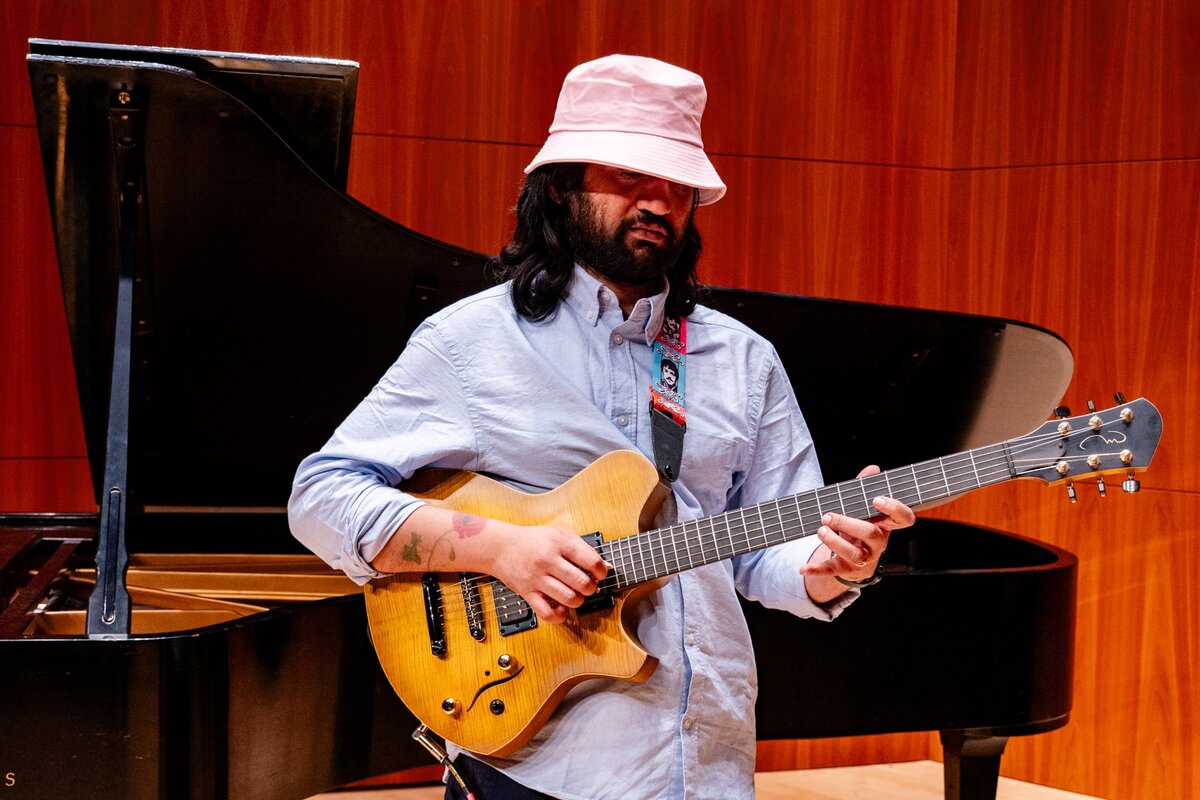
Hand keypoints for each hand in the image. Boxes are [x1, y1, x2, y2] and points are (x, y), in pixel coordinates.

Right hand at [486, 522, 610, 623]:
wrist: (501, 547)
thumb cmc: (533, 540)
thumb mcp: (559, 534)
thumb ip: (582, 548)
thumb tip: (605, 566)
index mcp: (559, 544)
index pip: (591, 561)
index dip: (602, 571)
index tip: (600, 573)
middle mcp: (548, 561)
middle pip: (582, 582)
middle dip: (591, 587)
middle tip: (587, 585)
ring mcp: (537, 579)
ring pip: (569, 599)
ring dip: (578, 600)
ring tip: (575, 594)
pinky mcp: (528, 594)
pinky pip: (547, 613)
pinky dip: (559, 616)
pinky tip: (562, 608)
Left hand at [800, 465, 915, 585]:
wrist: (856, 561)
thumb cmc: (860, 527)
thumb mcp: (863, 510)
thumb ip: (865, 489)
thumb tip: (873, 469)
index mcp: (885, 525)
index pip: (904, 519)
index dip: (894, 508)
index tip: (876, 499)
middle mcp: (878, 544)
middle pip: (871, 534)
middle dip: (848, 524)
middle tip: (827, 516)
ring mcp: (864, 558)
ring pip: (855, 555)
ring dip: (835, 542)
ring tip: (820, 531)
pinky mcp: (846, 569)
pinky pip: (832, 570)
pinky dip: (816, 570)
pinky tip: (803, 568)